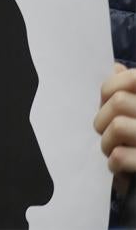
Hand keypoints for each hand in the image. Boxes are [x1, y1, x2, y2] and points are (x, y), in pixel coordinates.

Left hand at [95, 63, 135, 192]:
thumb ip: (135, 89)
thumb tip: (115, 68)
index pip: (131, 78)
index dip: (110, 89)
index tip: (106, 101)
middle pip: (119, 102)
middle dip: (103, 118)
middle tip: (105, 131)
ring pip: (117, 126)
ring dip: (107, 142)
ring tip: (112, 150)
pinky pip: (122, 156)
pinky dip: (115, 163)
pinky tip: (119, 167)